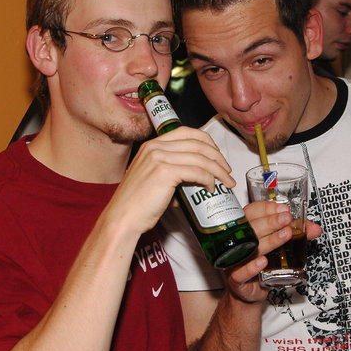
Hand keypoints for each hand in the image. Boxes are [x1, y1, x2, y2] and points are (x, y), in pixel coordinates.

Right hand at [104, 126, 235, 235]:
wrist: (123, 218)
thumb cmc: (138, 204)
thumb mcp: (153, 179)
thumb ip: (172, 173)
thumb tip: (196, 179)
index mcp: (152, 145)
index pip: (187, 132)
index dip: (207, 142)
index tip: (217, 155)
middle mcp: (155, 147)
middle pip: (198, 143)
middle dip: (218, 157)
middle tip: (227, 170)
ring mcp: (159, 158)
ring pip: (201, 158)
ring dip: (218, 170)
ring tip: (226, 182)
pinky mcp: (165, 172)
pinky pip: (197, 172)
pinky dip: (209, 179)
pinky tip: (211, 188)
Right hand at [223, 200, 321, 303]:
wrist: (251, 290)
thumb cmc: (262, 263)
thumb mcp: (280, 245)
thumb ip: (297, 234)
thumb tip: (315, 228)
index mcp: (246, 229)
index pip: (252, 212)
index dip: (267, 208)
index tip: (283, 209)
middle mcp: (238, 242)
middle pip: (251, 227)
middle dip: (271, 221)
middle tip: (287, 219)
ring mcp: (235, 260)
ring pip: (249, 248)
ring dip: (269, 240)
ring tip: (286, 235)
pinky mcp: (236, 279)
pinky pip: (240, 272)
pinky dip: (252, 266)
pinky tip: (264, 261)